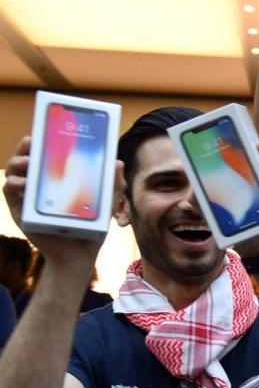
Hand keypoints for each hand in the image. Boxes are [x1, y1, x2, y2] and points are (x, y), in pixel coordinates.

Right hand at [3, 136, 116, 272]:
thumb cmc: (91, 227)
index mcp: (56, 181)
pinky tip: (24, 183)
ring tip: (27, 163)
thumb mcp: (106, 203)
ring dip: (16, 164)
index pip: (45, 157)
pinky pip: (10, 194)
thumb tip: (117, 163)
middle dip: (24, 149)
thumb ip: (112, 184)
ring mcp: (28, 199)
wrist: (80, 255)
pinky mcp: (21, 213)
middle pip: (25, 161)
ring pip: (13, 174)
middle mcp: (39, 187)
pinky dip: (13, 185)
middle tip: (31, 142)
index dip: (40, 143)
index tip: (42, 133)